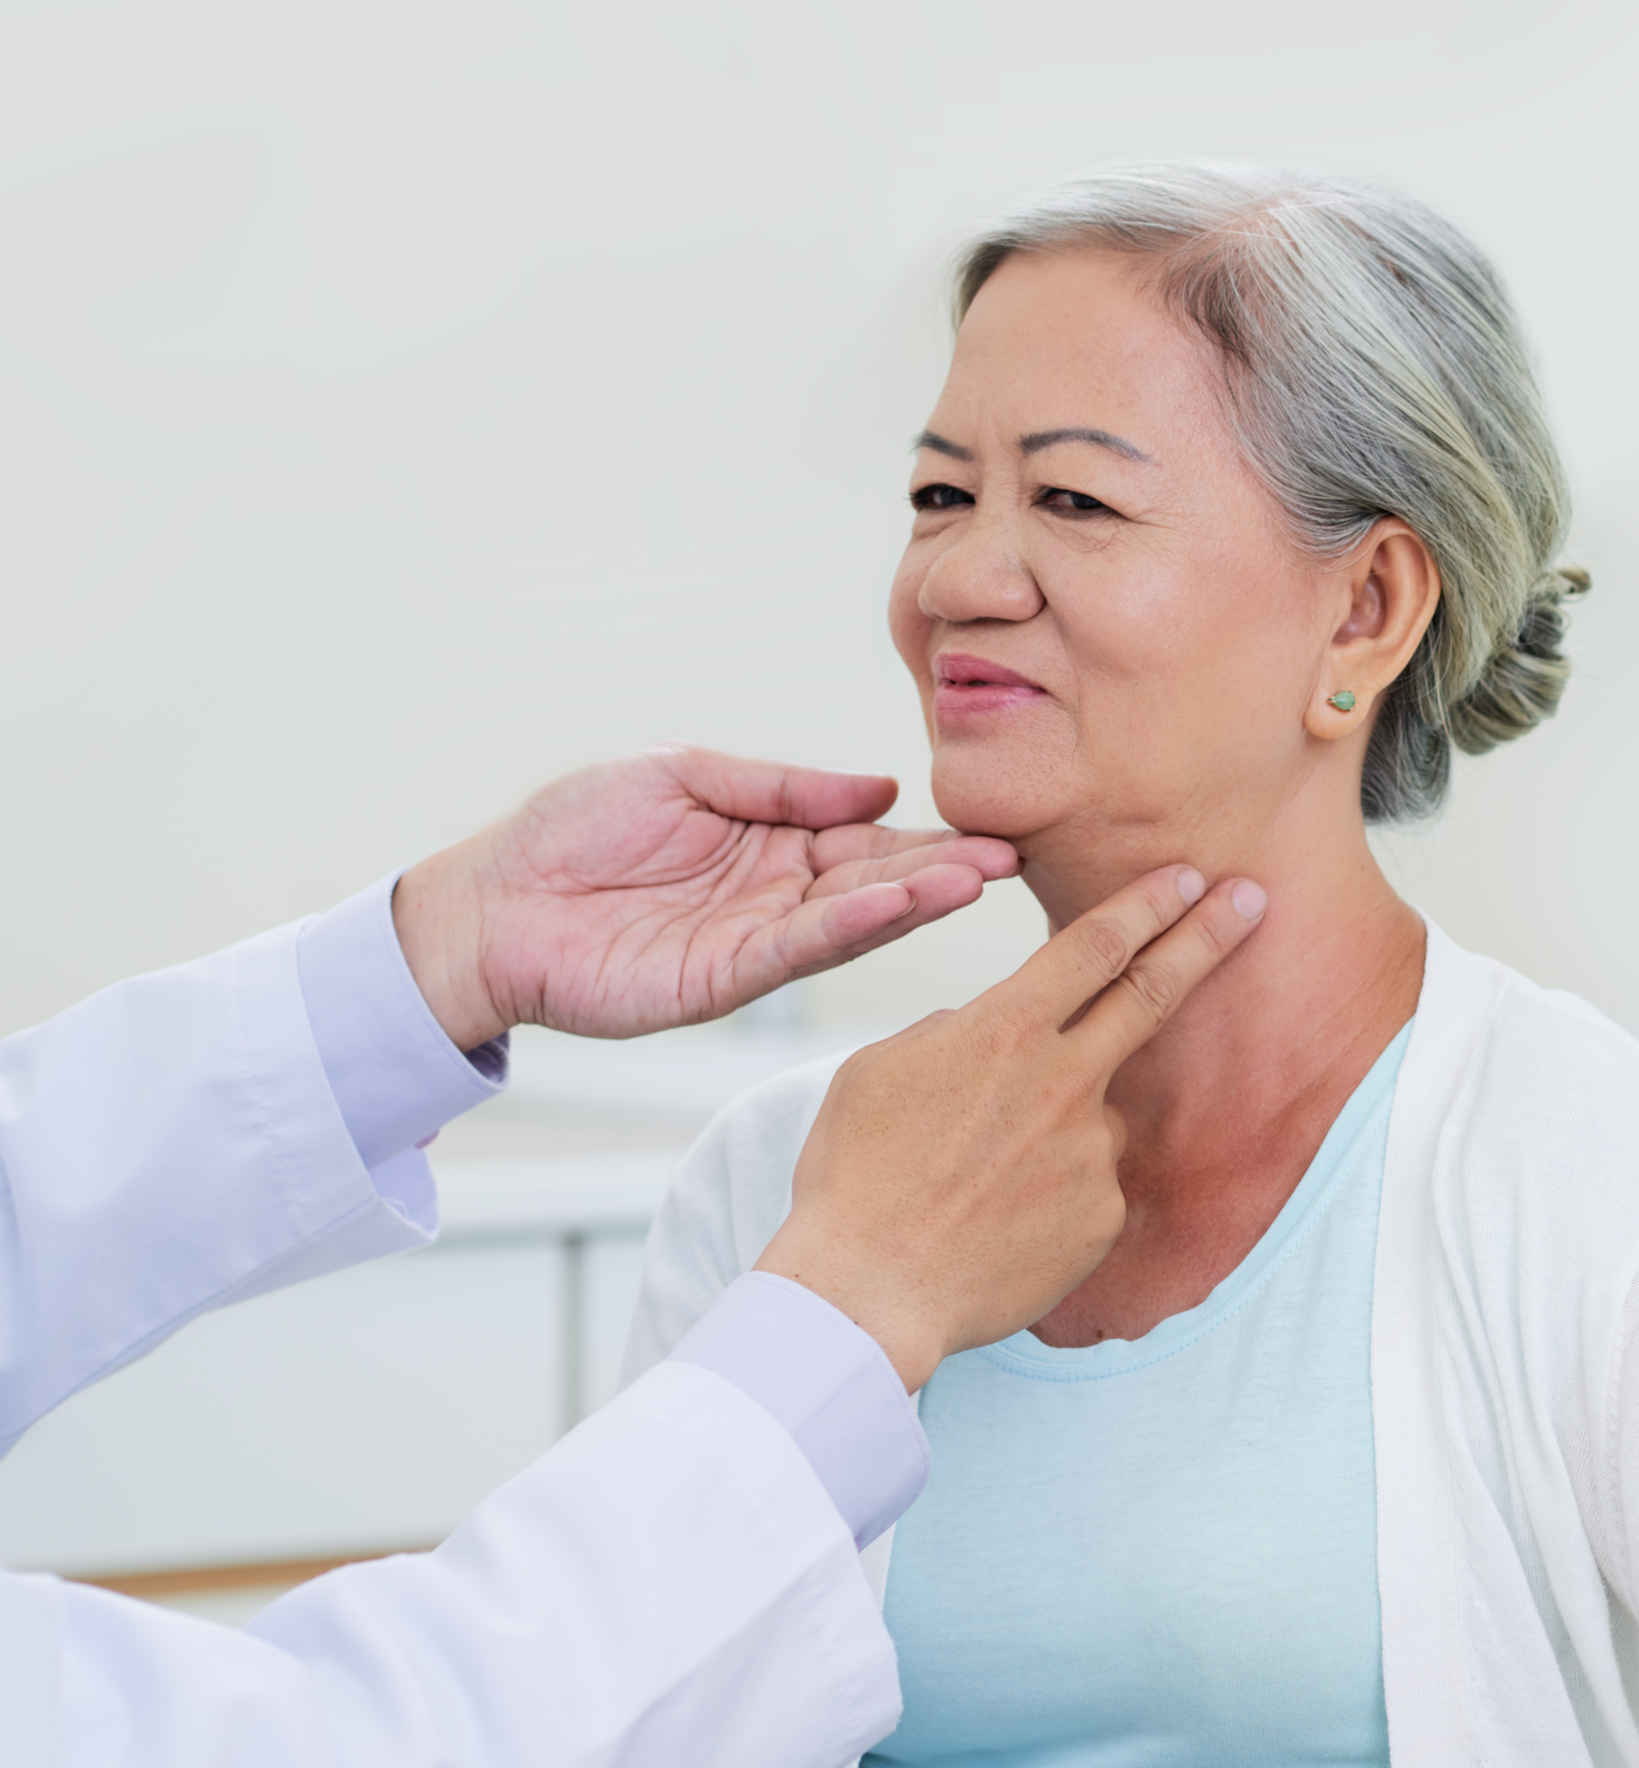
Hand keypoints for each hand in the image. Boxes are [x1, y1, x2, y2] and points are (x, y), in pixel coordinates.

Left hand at [391, 745, 1022, 1047]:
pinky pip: (798, 953)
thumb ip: (780, 786)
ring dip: (914, 902)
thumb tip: (878, 788)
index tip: (990, 828)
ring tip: (973, 879)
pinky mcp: (724, 983)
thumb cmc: (571, 830)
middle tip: (1008, 857)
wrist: (491, 901)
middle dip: (942, 871)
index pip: (866, 840)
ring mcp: (755, 944)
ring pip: (851, 922)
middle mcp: (777, 898)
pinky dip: (848, 929)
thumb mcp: (683, 774)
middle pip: (875, 883)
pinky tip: (893, 905)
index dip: (925, 836)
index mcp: (773, 845)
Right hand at [752, 865, 1265, 1389]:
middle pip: (1152, 992)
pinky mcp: (1104, 1214)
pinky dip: (1051, 1194)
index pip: (1095, 946)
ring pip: (1092, 1116)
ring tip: (980, 1181)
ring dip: (1055, 1132)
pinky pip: (1089, 1186)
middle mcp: (1063, 1082)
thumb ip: (954, 1033)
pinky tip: (997, 1223)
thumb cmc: (858, 1179)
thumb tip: (989, 1028)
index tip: (1187, 878)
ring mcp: (1092, 1151)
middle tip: (1250, 901)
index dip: (1148, 904)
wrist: (868, 1292)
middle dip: (1207, 937)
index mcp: (1003, 1031)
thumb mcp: (882, 1070)